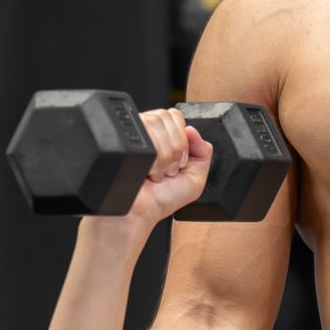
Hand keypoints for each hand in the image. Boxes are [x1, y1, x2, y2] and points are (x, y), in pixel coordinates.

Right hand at [125, 109, 211, 226]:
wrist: (140, 211)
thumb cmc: (162, 199)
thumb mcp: (195, 178)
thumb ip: (204, 151)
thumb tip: (192, 130)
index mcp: (165, 138)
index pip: (178, 118)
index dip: (183, 140)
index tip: (181, 162)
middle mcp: (149, 134)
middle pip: (170, 118)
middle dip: (176, 149)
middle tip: (169, 169)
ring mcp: (136, 134)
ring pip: (160, 124)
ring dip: (165, 156)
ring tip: (158, 172)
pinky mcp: (126, 137)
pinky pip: (148, 131)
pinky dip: (156, 156)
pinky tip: (150, 170)